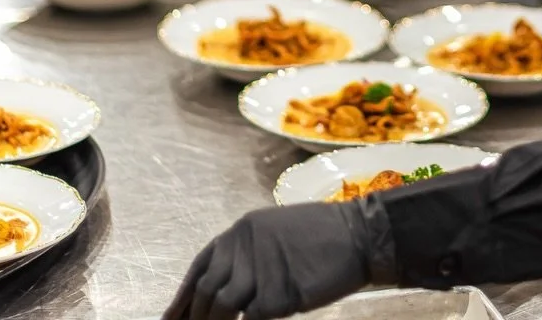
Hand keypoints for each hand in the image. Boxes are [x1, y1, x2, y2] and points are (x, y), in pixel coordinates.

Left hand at [163, 202, 371, 319]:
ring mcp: (260, 271)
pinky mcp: (277, 295)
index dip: (183, 298)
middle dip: (196, 318)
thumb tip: (224, 289)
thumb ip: (248, 256)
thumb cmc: (322, 235)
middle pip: (207, 290)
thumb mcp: (276, 233)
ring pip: (222, 308)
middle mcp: (244, 247)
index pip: (200, 267)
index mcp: (241, 231)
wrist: (358, 235)